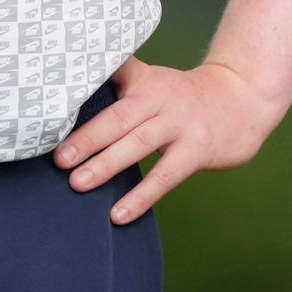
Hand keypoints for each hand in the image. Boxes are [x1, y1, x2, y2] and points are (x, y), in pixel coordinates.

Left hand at [51, 57, 284, 224]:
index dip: (79, 92)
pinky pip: (165, 176)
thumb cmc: (184, 95)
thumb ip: (117, 81)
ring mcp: (178, 125)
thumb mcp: (151, 78)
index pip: (107, 83)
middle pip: (116, 119)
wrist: (242, 100)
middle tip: (56, 158)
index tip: (49, 106)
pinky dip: (141, 196)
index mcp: (142, 82)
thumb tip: (68, 91)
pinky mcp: (196, 150)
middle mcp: (158, 100)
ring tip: (77, 183)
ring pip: (137, 144)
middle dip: (85, 139)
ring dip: (106, 165)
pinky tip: (118, 213)